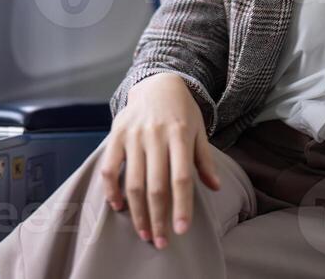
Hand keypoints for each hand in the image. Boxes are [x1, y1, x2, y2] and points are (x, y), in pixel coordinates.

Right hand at [98, 72, 221, 248]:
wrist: (157, 82)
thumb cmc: (182, 111)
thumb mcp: (198, 130)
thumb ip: (204, 160)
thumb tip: (215, 187)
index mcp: (179, 135)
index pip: (181, 178)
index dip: (181, 206)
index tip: (181, 230)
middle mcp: (155, 136)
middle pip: (156, 186)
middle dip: (158, 218)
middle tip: (160, 242)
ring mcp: (134, 135)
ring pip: (133, 181)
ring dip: (137, 212)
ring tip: (144, 232)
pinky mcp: (116, 134)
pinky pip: (109, 167)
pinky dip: (111, 189)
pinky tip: (118, 206)